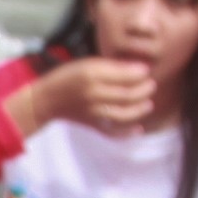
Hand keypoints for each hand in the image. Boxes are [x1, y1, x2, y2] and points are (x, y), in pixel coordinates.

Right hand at [14, 54, 154, 135]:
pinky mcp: (92, 125)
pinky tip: (138, 129)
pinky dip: (126, 133)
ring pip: (124, 114)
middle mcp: (94, 94)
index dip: (141, 73)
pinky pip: (112, 132)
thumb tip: (138, 68)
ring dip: (140, 110)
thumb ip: (111, 66)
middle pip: (127, 95)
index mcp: (92, 75)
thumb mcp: (86, 64)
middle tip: (151, 85)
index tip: (146, 70)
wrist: (45, 99)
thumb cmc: (66, 77)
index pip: (125, 75)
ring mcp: (93, 112)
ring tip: (148, 104)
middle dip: (144, 90)